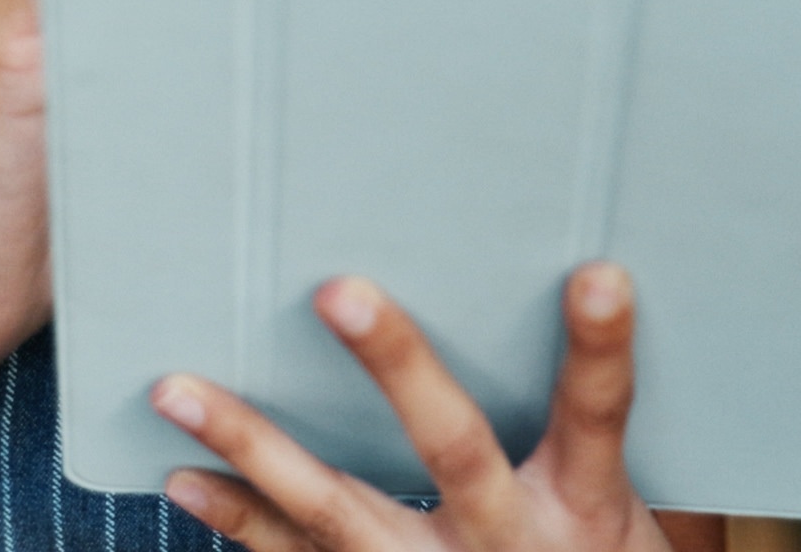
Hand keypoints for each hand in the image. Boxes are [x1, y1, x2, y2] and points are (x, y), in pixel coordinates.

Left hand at [152, 264, 698, 551]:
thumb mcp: (618, 505)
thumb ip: (580, 421)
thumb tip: (575, 283)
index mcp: (587, 504)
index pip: (598, 414)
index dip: (600, 349)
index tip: (598, 276)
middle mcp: (509, 540)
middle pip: (453, 448)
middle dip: (399, 369)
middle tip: (342, 292)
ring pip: (341, 512)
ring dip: (256, 447)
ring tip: (182, 389)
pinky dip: (242, 521)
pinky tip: (186, 479)